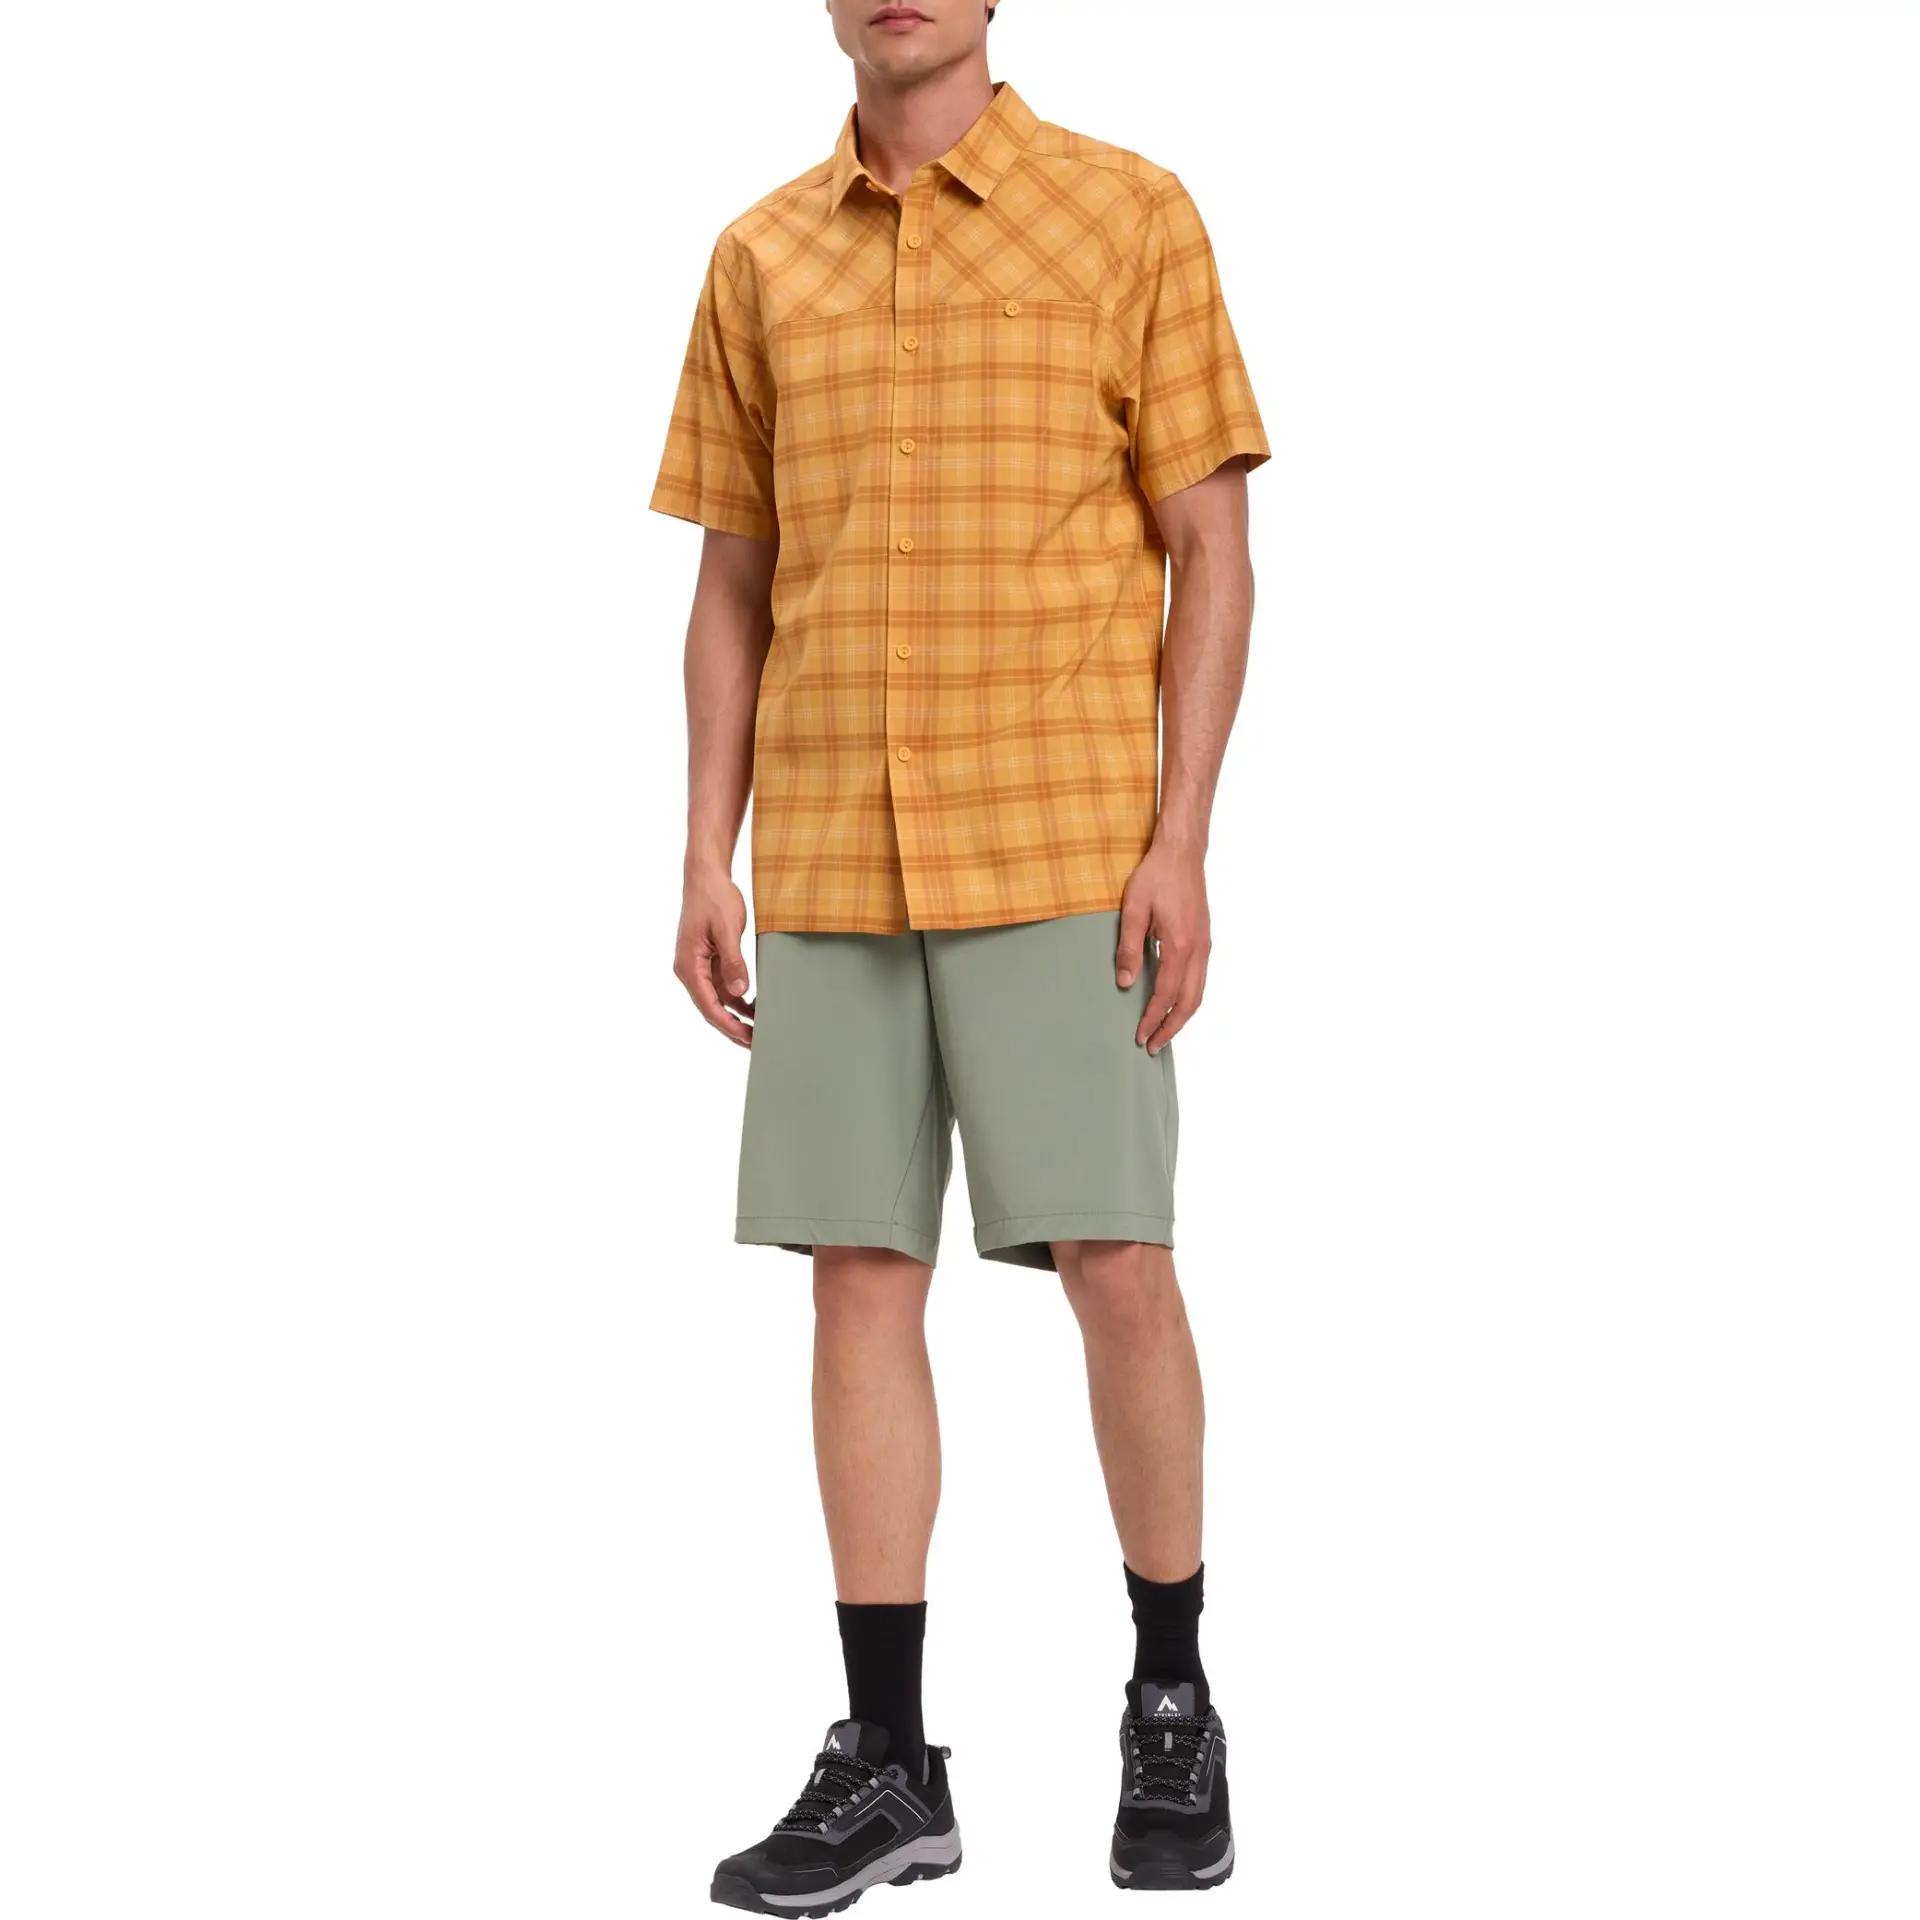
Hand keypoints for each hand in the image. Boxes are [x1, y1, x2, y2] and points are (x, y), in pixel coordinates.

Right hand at [674, 867, 753, 1047]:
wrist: (706, 876)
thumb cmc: (714, 898)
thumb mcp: (727, 929)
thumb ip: (733, 962)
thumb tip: (739, 992)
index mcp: (688, 965)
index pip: (708, 1005)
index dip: (728, 1025)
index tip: (746, 1038)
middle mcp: (689, 970)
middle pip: (711, 1008)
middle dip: (733, 1028)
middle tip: (757, 1043)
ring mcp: (698, 967)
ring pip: (717, 1000)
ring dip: (736, 1016)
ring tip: (759, 1030)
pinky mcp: (708, 961)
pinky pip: (721, 987)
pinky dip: (736, 999)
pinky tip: (754, 1007)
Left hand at [1115, 837, 1210, 1054]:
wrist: (1182, 852)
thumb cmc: (1156, 876)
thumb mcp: (1133, 909)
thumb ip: (1129, 948)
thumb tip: (1124, 983)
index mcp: (1181, 945)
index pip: (1166, 994)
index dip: (1153, 1018)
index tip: (1140, 1035)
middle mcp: (1199, 949)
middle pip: (1190, 1002)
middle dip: (1172, 1028)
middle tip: (1153, 1046)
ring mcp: (1205, 945)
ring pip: (1199, 993)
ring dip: (1182, 1016)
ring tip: (1164, 1032)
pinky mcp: (1205, 939)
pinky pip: (1200, 979)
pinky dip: (1189, 998)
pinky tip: (1175, 1003)